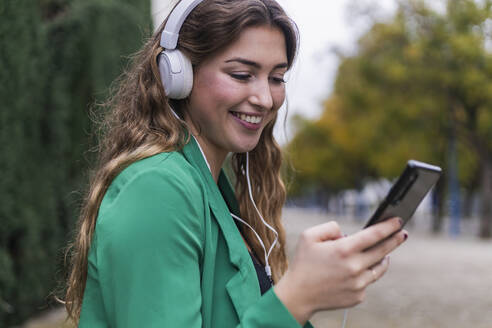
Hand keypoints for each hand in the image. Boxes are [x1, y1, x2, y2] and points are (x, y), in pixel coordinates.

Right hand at [274, 217, 406, 324]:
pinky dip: (365, 274)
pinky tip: (361, 269)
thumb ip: (330, 227)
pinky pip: (367, 281)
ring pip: (378, 268)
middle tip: (403, 233)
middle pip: (383, 250)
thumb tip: (345, 233)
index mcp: (343, 249)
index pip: (374, 234)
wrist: (298, 295)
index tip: (398, 221)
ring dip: (383, 258)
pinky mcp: (358, 296)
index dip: (388, 226)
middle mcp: (354, 267)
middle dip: (395, 240)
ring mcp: (358, 284)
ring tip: (386, 252)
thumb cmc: (303, 262)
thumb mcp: (309, 236)